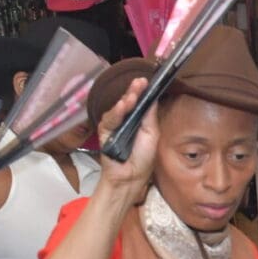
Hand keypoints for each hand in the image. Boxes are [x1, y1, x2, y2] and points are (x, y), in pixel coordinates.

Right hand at [96, 76, 159, 207]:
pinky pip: (110, 120)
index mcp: (138, 120)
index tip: (146, 81)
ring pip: (118, 109)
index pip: (139, 103)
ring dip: (126, 101)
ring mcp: (114, 125)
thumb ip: (150, 116)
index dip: (141, 92)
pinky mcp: (105, 132)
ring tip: (133, 94)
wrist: (131, 177)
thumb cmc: (143, 158)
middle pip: (128, 102)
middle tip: (139, 82)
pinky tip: (122, 106)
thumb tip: (153, 97)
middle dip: (133, 91)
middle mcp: (125, 120)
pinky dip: (116, 113)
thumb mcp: (152, 134)